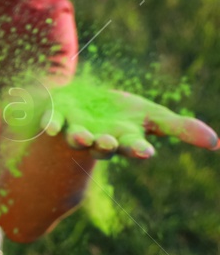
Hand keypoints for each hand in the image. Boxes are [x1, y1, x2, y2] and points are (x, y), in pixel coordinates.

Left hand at [5, 78, 218, 158]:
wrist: (82, 103)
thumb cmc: (121, 114)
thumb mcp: (151, 116)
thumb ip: (180, 128)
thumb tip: (216, 143)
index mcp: (123, 139)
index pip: (134, 147)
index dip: (138, 149)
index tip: (144, 150)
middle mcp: (99, 138)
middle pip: (103, 146)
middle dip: (105, 145)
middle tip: (107, 143)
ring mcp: (76, 128)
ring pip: (76, 137)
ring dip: (77, 137)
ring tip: (79, 136)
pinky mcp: (56, 116)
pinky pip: (51, 122)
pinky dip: (50, 123)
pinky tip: (50, 125)